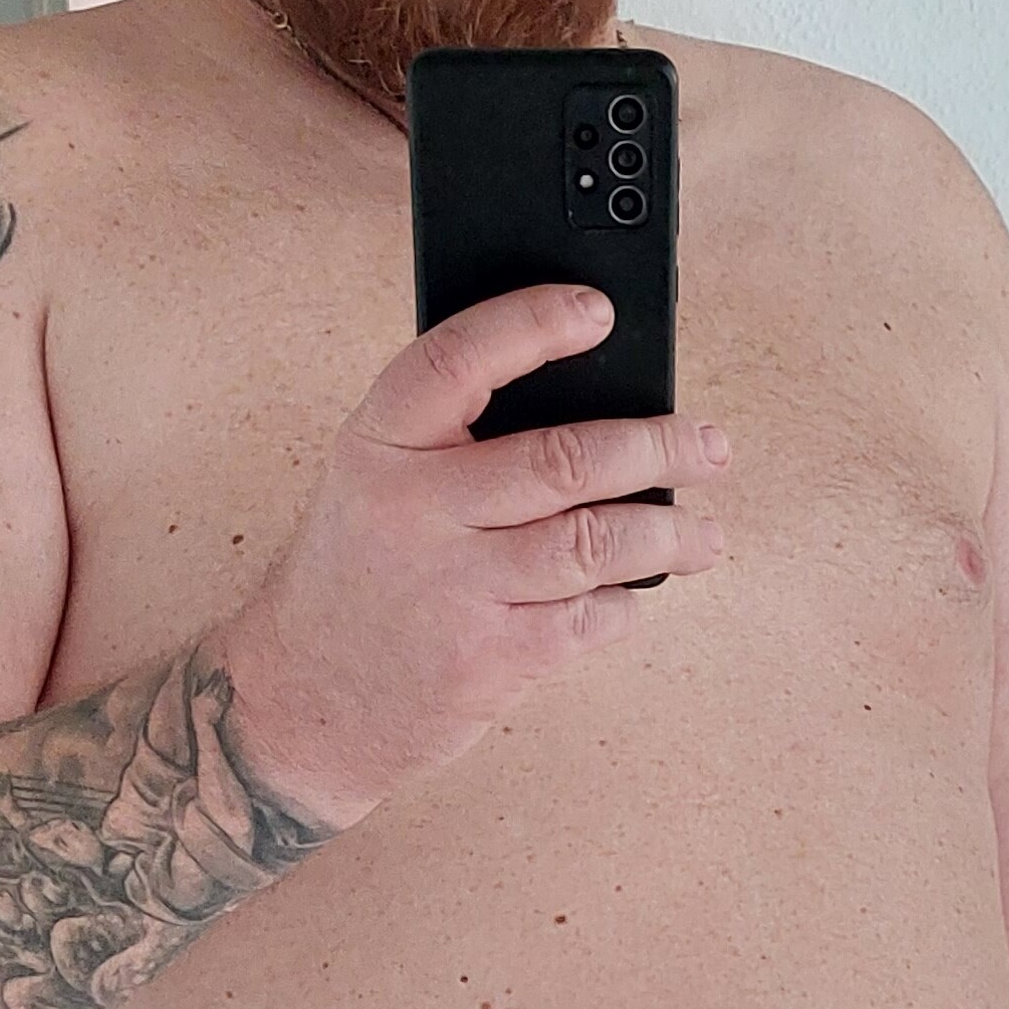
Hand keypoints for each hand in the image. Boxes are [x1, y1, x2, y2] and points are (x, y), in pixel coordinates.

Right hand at [214, 284, 729, 830]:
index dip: (535, 324)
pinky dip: (625, 602)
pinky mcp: (489, 659)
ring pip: (597, 541)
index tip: (598, 310)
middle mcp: (413, 508)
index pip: (461, 358)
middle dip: (657, 446)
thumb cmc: (361, 574)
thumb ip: (452, 440)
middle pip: (564, 459)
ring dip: (669, 533)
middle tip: (707, 444)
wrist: (301, 698)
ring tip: (703, 535)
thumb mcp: (374, 484)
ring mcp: (454, 588)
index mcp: (378, 443)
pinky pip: (590, 616)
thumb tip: (592, 403)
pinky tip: (630, 593)